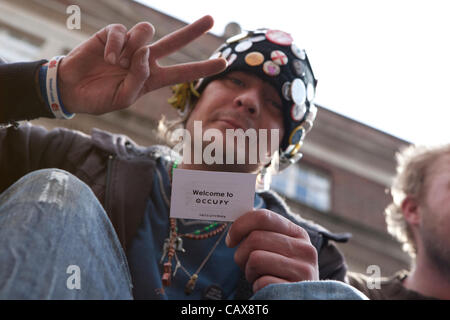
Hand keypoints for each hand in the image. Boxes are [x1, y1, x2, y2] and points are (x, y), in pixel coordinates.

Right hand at [58, 15, 226, 113]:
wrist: (73, 89)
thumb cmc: (100, 98)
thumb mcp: (124, 98)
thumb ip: (138, 79)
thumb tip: (145, 53)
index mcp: (152, 78)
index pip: (182, 72)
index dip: (202, 68)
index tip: (224, 62)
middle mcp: (145, 59)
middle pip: (175, 42)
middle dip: (193, 31)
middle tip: (211, 19)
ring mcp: (131, 46)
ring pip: (147, 32)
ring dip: (134, 46)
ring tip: (118, 62)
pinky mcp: (113, 35)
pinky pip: (122, 32)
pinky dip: (115, 45)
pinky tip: (107, 56)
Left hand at [226, 209, 318, 292]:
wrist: (298, 299)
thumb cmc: (280, 272)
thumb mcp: (278, 249)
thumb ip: (263, 232)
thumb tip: (237, 217)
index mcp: (298, 233)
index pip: (263, 217)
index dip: (240, 225)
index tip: (231, 239)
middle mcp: (305, 249)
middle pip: (255, 238)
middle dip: (241, 254)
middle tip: (245, 264)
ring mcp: (303, 270)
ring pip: (255, 258)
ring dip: (249, 271)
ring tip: (258, 276)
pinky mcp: (294, 289)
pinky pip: (261, 281)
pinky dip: (257, 286)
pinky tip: (266, 287)